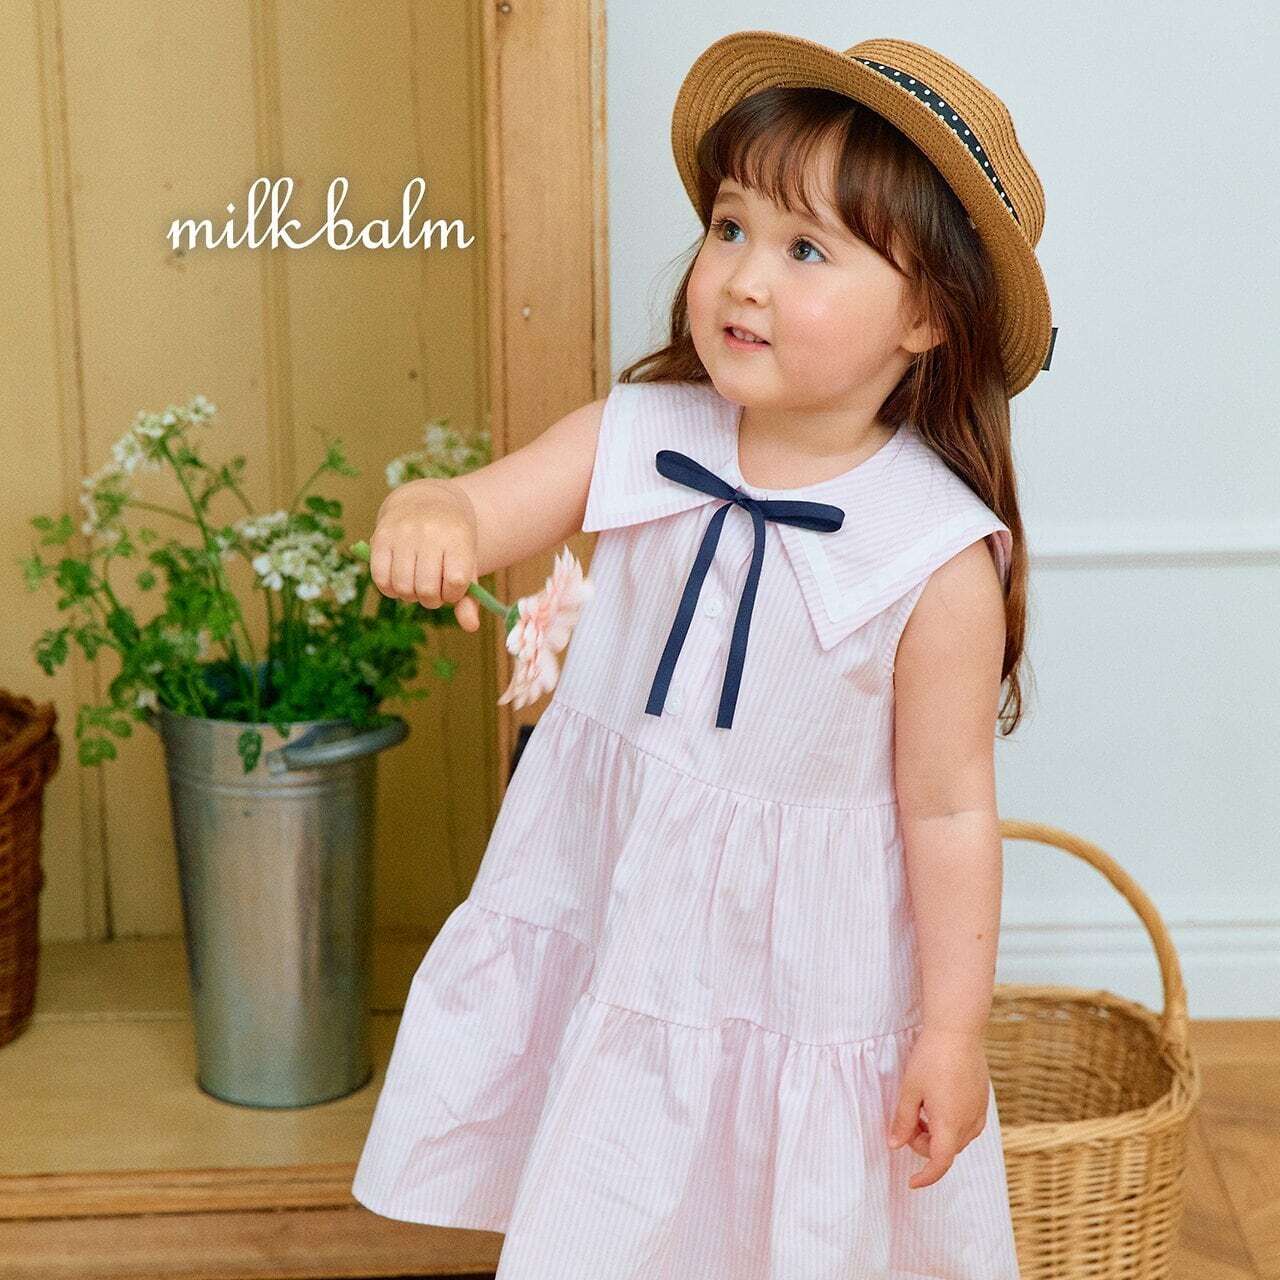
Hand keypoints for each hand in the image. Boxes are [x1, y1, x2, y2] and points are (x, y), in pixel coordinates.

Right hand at [369, 480, 482, 630]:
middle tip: (432, 590)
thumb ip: (469, 597)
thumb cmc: (451, 542)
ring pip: (402, 587)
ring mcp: (403, 533)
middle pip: (427, 589)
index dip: (453, 593)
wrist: (425, 501)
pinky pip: (380, 579)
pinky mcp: (380, 537)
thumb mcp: (466, 562)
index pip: (456, 581)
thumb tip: (471, 627)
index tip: (452, 586)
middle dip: (431, 599)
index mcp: (457, 537)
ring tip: (416, 584)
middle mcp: (430, 532)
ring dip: (410, 596)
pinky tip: (398, 581)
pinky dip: (389, 590)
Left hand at [886, 1027, 990, 1189]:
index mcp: (950, 1124)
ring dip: (936, 1133)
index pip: (940, 1163)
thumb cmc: (931, 1058)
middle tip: (907, 1119)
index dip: (926, 1177)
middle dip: (923, 1143)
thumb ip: (902, 1121)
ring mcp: (979, 1112)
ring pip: (956, 1138)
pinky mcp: (982, 1100)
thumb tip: (895, 1145)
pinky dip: (949, 1122)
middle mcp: (969, 1123)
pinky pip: (966, 1124)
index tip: (911, 1182)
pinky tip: (936, 1100)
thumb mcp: (910, 1090)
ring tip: (920, 1107)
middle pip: (945, 1149)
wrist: (958, 1031)